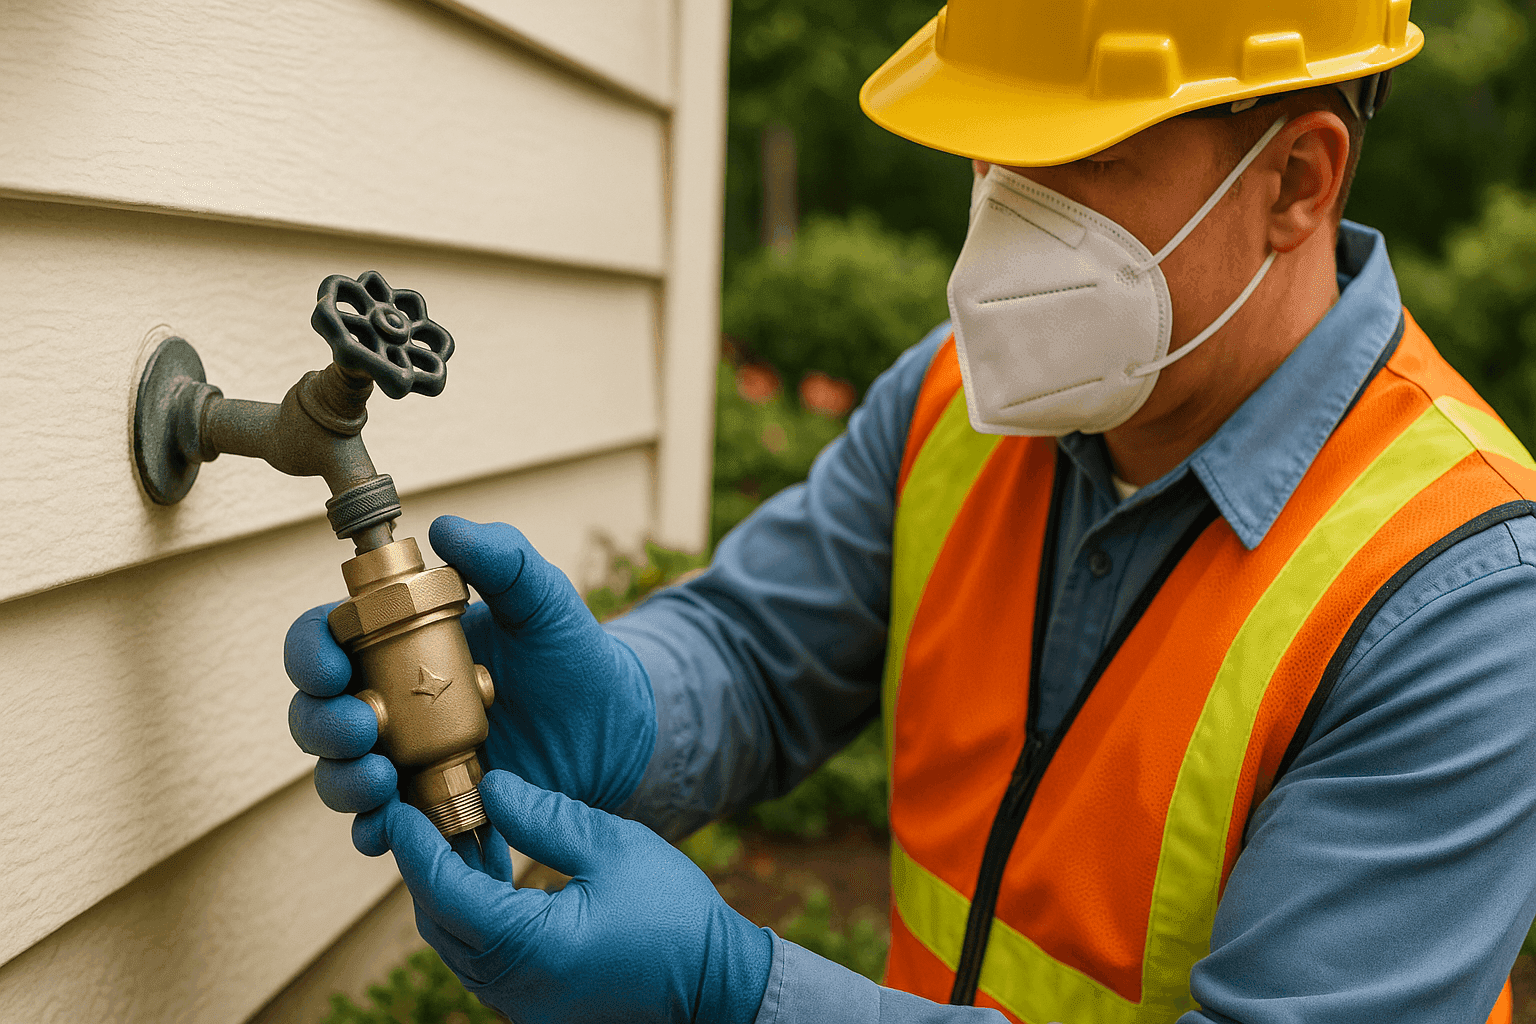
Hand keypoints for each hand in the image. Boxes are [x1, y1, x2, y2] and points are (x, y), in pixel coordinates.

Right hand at [285, 515, 657, 851]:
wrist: (616, 728)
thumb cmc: (571, 654)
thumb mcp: (543, 600)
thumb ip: (504, 559)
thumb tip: (446, 527)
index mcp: (397, 644)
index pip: (325, 640)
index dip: (310, 651)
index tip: (332, 664)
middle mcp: (388, 702)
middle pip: (315, 714)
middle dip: (322, 723)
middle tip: (366, 725)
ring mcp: (403, 759)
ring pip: (337, 776)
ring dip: (343, 780)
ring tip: (383, 779)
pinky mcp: (427, 808)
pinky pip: (380, 830)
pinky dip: (372, 833)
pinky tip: (389, 828)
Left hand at [375, 770, 772, 1023]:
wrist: (718, 982)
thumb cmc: (675, 915)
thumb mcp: (613, 847)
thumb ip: (544, 818)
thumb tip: (491, 787)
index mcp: (529, 949)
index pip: (444, 893)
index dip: (416, 847)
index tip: (400, 807)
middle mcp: (514, 987)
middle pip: (440, 922)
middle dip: (427, 866)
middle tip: (428, 811)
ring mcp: (522, 1003)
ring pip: (458, 944)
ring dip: (451, 890)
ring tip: (465, 833)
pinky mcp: (537, 1004)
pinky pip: (485, 958)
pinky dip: (477, 914)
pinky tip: (495, 872)